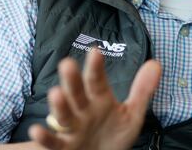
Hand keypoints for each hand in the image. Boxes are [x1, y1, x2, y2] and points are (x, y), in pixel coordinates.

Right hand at [28, 49, 160, 149]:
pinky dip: (44, 136)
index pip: (97, 80)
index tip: (95, 51)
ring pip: (63, 114)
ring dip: (58, 105)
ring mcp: (72, 128)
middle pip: (76, 92)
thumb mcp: (131, 114)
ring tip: (55, 93)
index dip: (96, 67)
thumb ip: (142, 90)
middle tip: (67, 63)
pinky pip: (52, 142)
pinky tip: (36, 129)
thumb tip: (155, 63)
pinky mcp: (63, 147)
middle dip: (72, 79)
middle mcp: (82, 110)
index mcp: (99, 99)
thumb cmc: (112, 135)